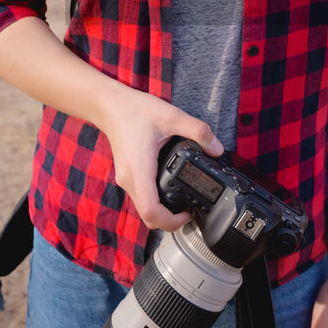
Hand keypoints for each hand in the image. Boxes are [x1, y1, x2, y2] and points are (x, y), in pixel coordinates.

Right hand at [101, 87, 222, 230]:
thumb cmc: (135, 110)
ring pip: (143, 209)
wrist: (109, 106)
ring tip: (182, 200)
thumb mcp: (172, 116)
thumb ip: (197, 131)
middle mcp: (130, 179)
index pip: (151, 211)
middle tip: (189, 210)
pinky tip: (170, 187)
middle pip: (148, 217)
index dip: (171, 222)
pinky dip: (155, 201)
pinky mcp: (127, 176)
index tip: (187, 214)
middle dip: (170, 221)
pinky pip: (141, 198)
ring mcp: (126, 179)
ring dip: (162, 212)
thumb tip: (217, 149)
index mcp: (140, 169)